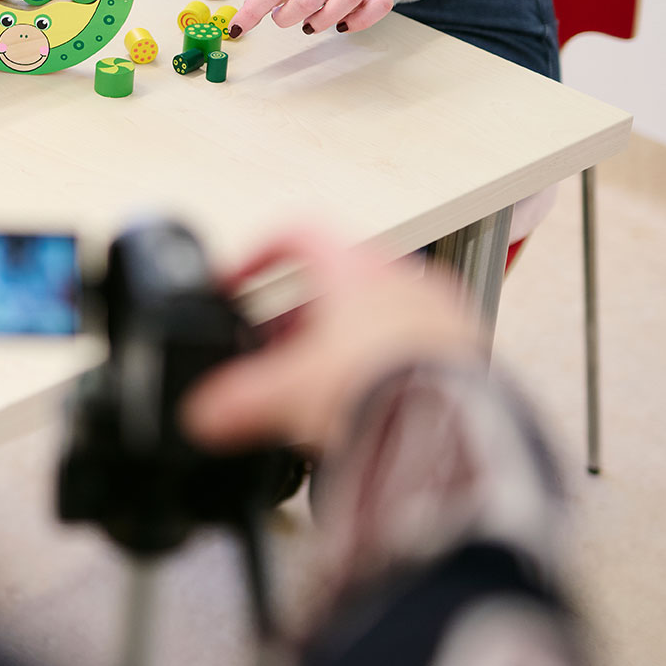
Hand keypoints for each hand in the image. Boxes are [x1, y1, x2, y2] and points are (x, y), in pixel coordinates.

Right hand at [179, 231, 481, 452]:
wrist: (452, 431)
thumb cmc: (383, 389)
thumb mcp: (287, 394)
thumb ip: (237, 399)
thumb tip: (202, 414)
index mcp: (355, 267)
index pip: (294, 234)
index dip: (255, 257)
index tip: (237, 284)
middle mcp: (401, 278)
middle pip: (334, 279)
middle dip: (296, 317)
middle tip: (273, 351)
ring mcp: (437, 312)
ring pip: (373, 312)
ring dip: (339, 340)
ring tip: (317, 384)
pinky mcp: (463, 351)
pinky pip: (410, 344)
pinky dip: (379, 364)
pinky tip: (364, 403)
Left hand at [230, 0, 392, 38]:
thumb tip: (244, 17)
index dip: (253, 10)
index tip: (237, 28)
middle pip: (306, 1)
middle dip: (287, 17)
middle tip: (283, 16)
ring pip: (343, 2)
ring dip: (322, 21)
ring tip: (311, 22)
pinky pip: (376, 7)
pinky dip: (361, 20)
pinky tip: (343, 25)